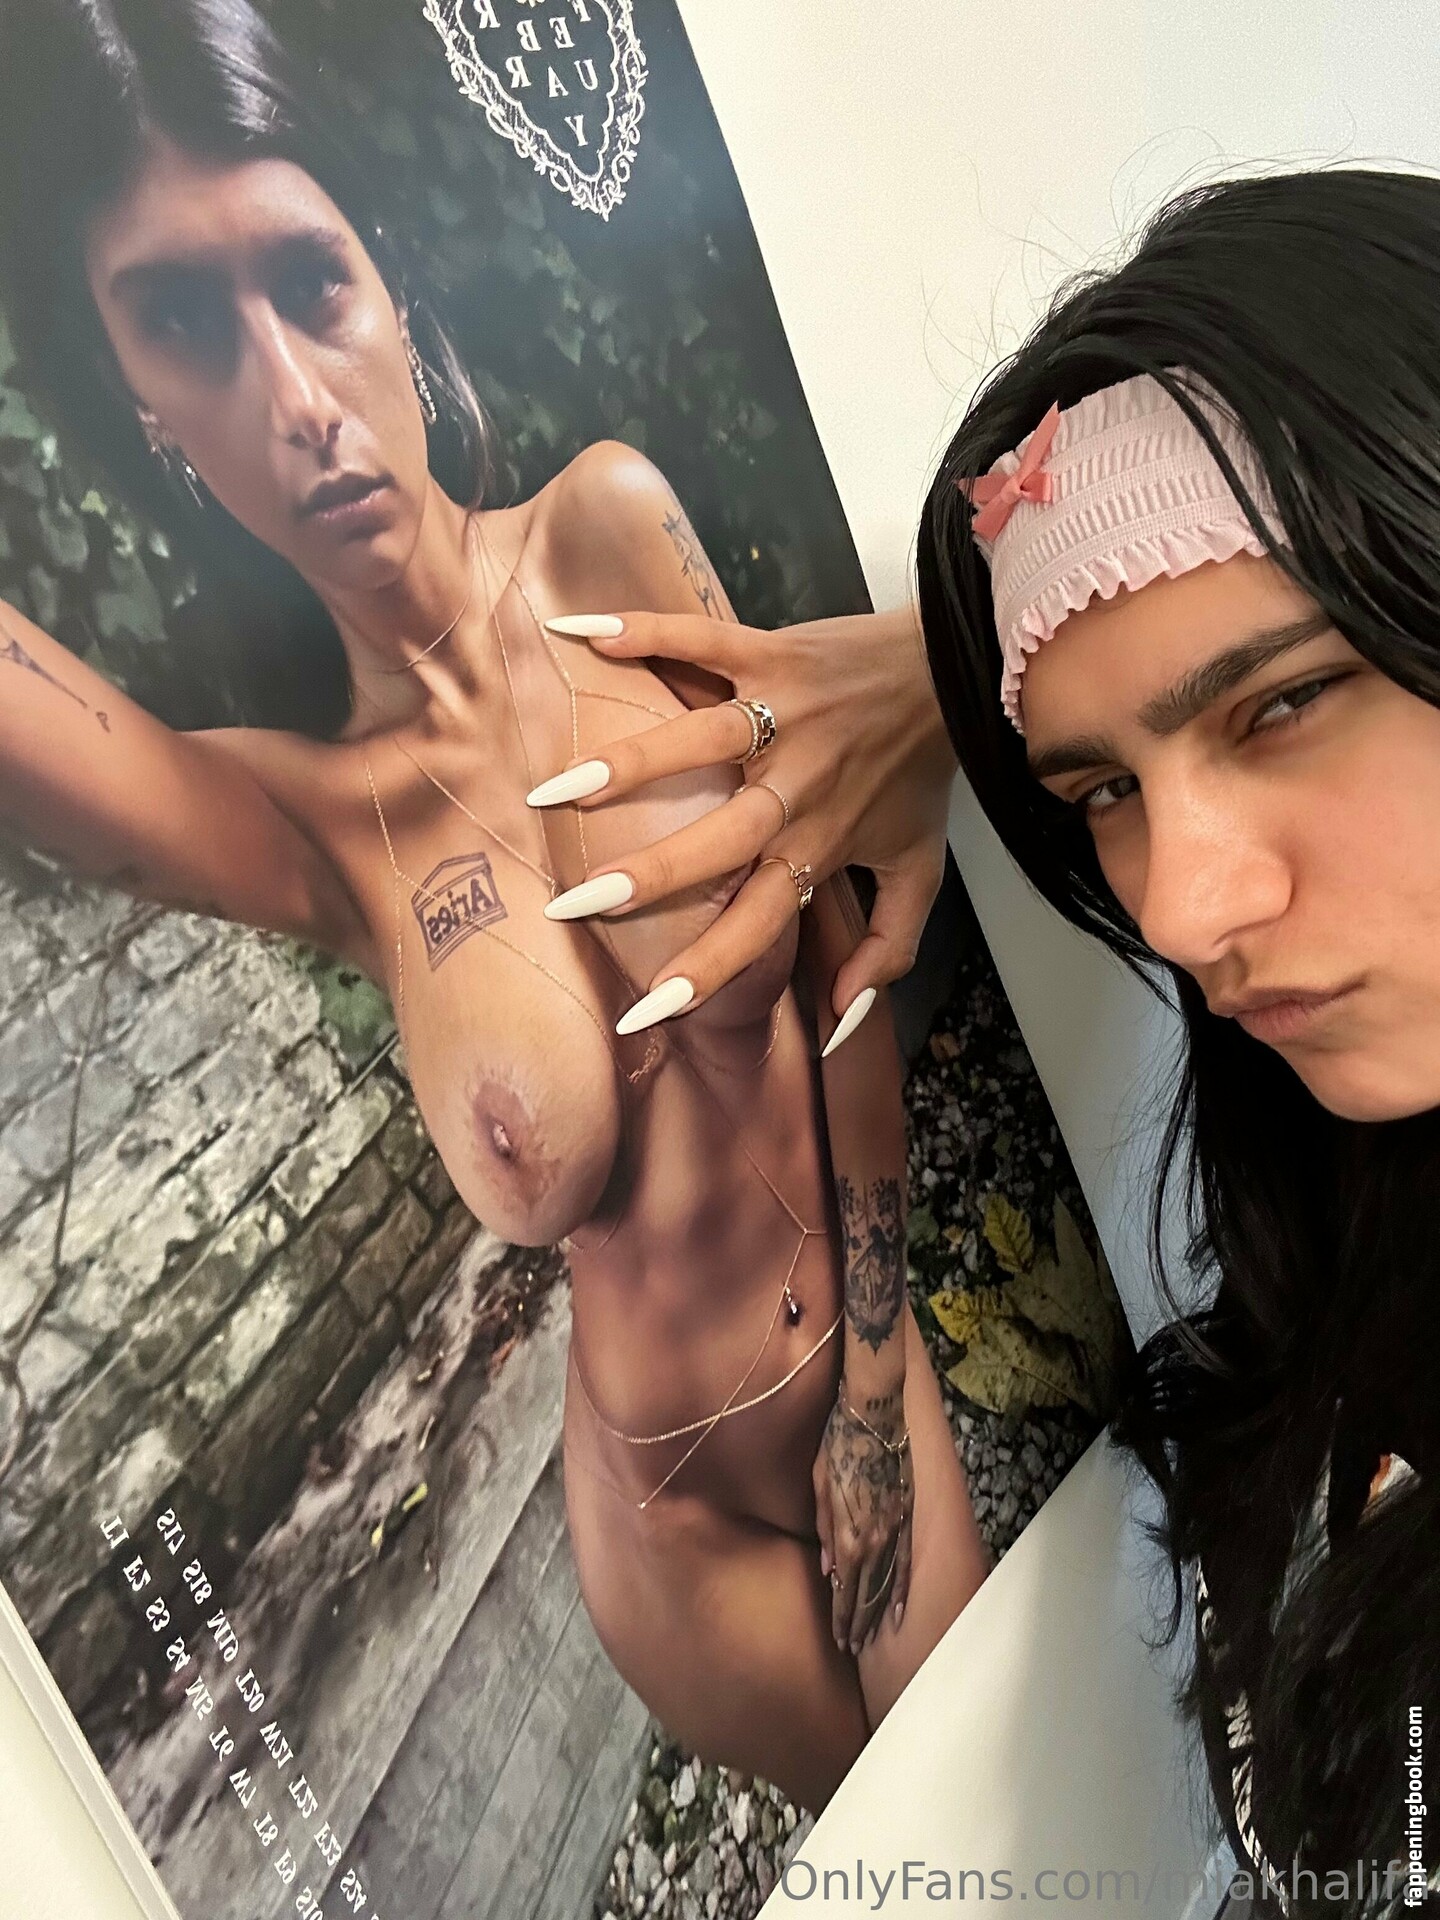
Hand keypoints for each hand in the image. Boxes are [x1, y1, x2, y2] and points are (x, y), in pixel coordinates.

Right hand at [528, 608, 956, 1027]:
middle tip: (578, 903)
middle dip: (650, 875)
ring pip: (702, 743)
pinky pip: (704, 642)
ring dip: (632, 765)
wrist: (953, 671)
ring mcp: (781, 717)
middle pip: (718, 842)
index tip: (646, 1011)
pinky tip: (583, 635)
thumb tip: (838, 1023)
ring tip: (559, 790)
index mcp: (816, 848)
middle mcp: (794, 790)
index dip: (706, 970)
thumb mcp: (921, 874)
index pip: (757, 925)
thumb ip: (886, 950)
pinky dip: (648, 634)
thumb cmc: (919, 775)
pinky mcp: (771, 653)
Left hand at [813, 1379, 913, 1654]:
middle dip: (858, 1622)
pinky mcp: (909, 1515)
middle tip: (852, 1647)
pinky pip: (907, 1560)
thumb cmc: (837, 1443)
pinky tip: (900, 1608)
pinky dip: (903, 1587)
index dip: (841, 1617)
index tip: (840, 1640)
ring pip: (887, 1583)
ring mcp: (895, 1529)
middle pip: (866, 1593)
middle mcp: (874, 1539)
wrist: (875, 1413)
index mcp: (848, 1534)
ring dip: (878, 1611)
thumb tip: (829, 1569)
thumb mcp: (819, 1484)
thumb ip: (826, 1530)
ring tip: (873, 1635)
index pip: (844, 1589)